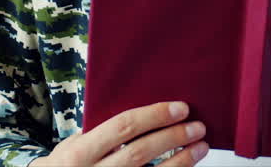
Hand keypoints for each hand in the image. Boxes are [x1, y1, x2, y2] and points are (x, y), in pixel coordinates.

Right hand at [32, 101, 207, 166]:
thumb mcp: (74, 143)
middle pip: (141, 152)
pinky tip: (187, 165)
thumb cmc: (69, 163)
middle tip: (197, 126)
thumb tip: (146, 109)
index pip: (123, 128)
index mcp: (81, 151)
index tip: (180, 108)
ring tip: (201, 146)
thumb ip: (103, 129)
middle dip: (173, 137)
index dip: (154, 116)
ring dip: (182, 160)